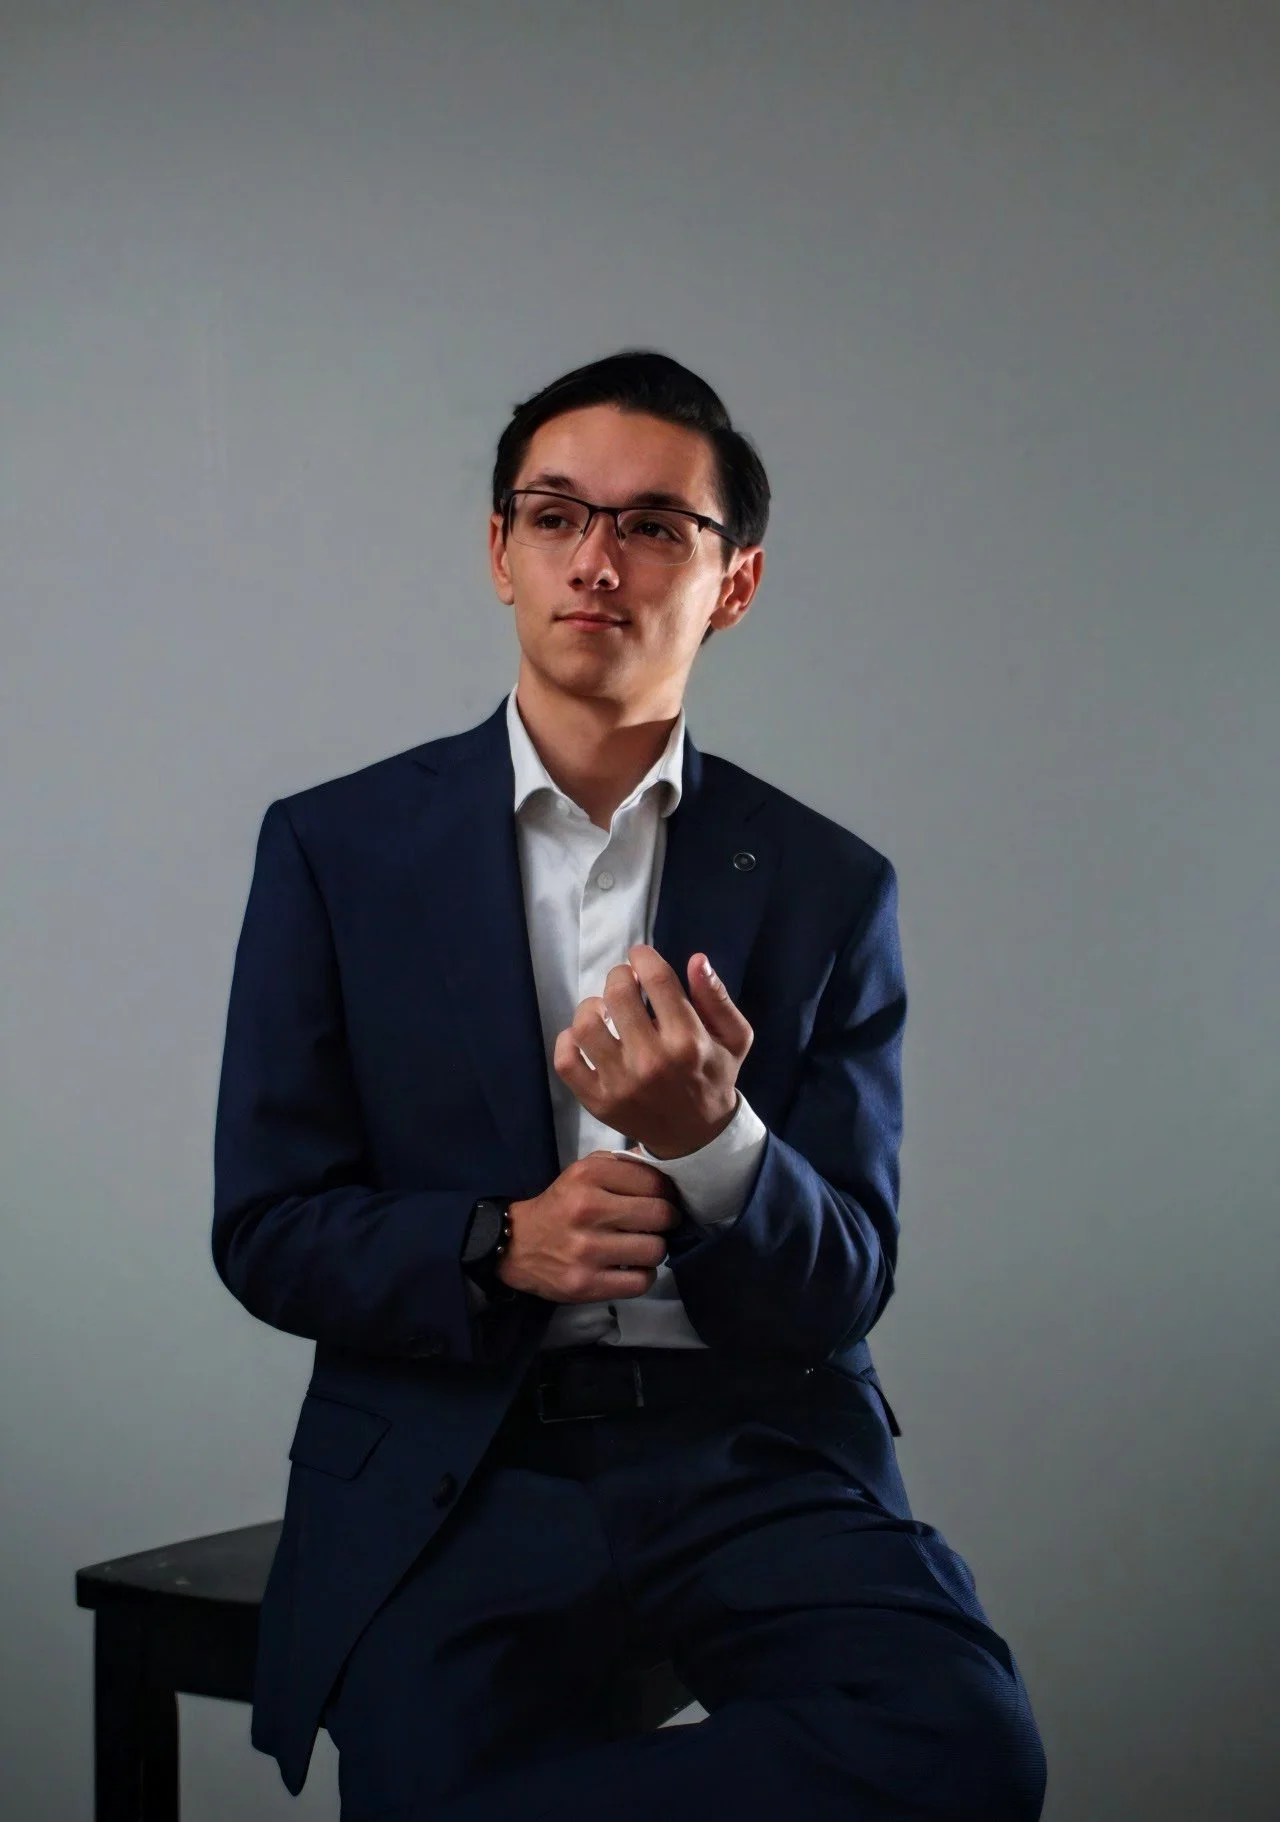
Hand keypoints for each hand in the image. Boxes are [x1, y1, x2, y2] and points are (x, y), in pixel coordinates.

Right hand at [498, 1150, 682, 1303]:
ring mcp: (586, 1250)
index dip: (667, 1193)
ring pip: (655, 1250)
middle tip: (658, 1225)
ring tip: (643, 1247)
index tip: (663, 1200)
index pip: (654, 1182)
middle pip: (660, 1216)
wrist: (516, 1245)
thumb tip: (664, 1167)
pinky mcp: (586, 1284)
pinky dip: (644, 1276)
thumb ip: (622, 1165)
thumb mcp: (583, 1172)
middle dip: (667, 1221)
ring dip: (656, 1250)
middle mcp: (587, 1209)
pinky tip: (633, 1268)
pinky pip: (640, 1282)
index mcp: (588, 1176)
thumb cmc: (560, 1205)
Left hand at [552, 945, 753, 1159]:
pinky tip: (584, 1036)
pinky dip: (567, 1041)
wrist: (696, 1136)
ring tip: (603, 1009)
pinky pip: (566, 1062)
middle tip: (624, 982)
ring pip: (586, 1026)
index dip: (643, 957)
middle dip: (619, 977)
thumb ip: (716, 998)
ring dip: (591, 1007)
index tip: (639, 956)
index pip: (657, 980)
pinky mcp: (598, 1101)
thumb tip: (695, 960)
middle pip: (618, 995)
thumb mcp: (734, 1037)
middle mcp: (652, 1061)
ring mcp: (621, 1083)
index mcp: (689, 1041)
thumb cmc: (714, 1076)